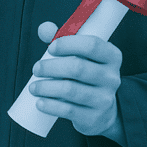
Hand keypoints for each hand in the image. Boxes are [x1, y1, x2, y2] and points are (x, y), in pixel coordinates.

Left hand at [29, 21, 126, 145]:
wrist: (102, 111)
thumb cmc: (85, 76)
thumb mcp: (79, 56)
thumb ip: (60, 39)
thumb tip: (44, 29)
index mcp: (111, 57)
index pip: (92, 45)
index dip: (68, 44)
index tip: (51, 48)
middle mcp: (111, 77)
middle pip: (78, 67)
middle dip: (51, 67)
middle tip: (36, 69)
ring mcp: (105, 99)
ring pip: (71, 90)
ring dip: (46, 87)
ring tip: (34, 87)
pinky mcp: (94, 117)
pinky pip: (68, 110)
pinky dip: (50, 105)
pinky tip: (40, 102)